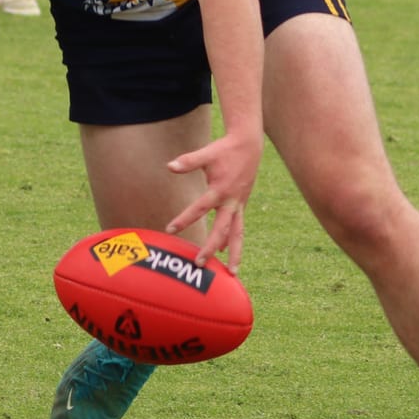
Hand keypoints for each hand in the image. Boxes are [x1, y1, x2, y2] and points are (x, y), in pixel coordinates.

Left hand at [163, 130, 262, 268]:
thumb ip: (188, 161)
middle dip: (211, 247)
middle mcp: (231, 201)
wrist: (249, 146)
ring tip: (233, 272)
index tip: (169, 229)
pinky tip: (227, 250)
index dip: (184, 219)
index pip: (199, 208)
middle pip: (222, 230)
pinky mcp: (241, 204)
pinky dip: (234, 240)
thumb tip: (170, 166)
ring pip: (238, 234)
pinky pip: (238, 227)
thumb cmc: (225, 150)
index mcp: (220, 190)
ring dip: (235, 253)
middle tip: (200, 264)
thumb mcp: (207, 154)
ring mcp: (239, 204)